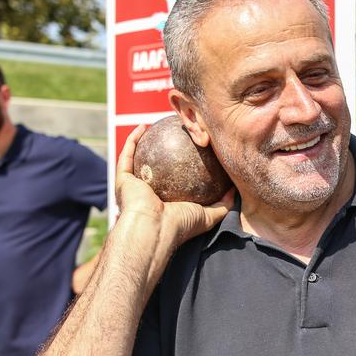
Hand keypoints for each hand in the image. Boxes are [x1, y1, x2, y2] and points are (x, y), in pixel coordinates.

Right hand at [115, 124, 232, 248]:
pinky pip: (127, 155)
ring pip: (136, 159)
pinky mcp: (121, 180)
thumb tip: (234, 190)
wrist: (154, 230)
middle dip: (160, 151)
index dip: (180, 165)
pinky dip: (133, 140)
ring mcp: (133, 187)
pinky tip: (143, 126)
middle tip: (172, 133)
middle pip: (153, 168)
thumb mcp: (208, 215)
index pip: (173, 182)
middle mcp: (147, 194)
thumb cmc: (180, 225)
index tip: (191, 148)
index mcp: (165, 203)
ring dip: (142, 141)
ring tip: (154, 125)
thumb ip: (222, 204)